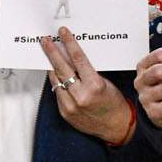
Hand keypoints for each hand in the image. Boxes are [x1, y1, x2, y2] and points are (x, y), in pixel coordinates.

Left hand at [40, 27, 131, 142]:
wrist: (116, 127)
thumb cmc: (114, 103)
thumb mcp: (105, 83)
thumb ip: (88, 72)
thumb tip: (72, 57)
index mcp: (94, 85)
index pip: (78, 59)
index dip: (69, 43)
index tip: (63, 33)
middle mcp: (80, 95)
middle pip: (62, 68)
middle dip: (52, 52)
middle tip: (46, 41)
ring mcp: (70, 105)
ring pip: (56, 80)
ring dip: (52, 67)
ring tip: (48, 55)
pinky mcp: (64, 112)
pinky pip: (57, 92)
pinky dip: (57, 82)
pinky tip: (56, 74)